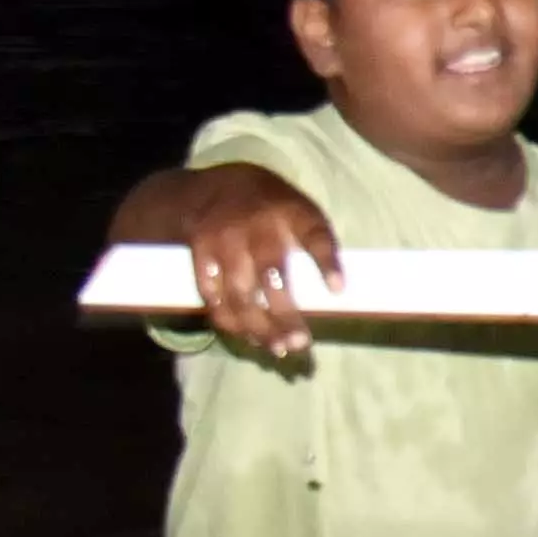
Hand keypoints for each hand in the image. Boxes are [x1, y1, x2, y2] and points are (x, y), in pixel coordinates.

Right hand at [170, 165, 339, 361]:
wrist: (208, 187)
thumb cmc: (268, 208)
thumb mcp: (296, 208)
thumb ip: (313, 242)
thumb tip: (336, 293)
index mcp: (292, 210)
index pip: (315, 234)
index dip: (327, 261)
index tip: (338, 290)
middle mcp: (257, 222)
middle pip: (272, 273)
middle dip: (285, 313)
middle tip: (300, 343)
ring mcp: (225, 237)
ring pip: (240, 291)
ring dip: (257, 325)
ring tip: (277, 348)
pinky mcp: (199, 250)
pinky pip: (212, 294)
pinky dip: (228, 319)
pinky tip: (246, 335)